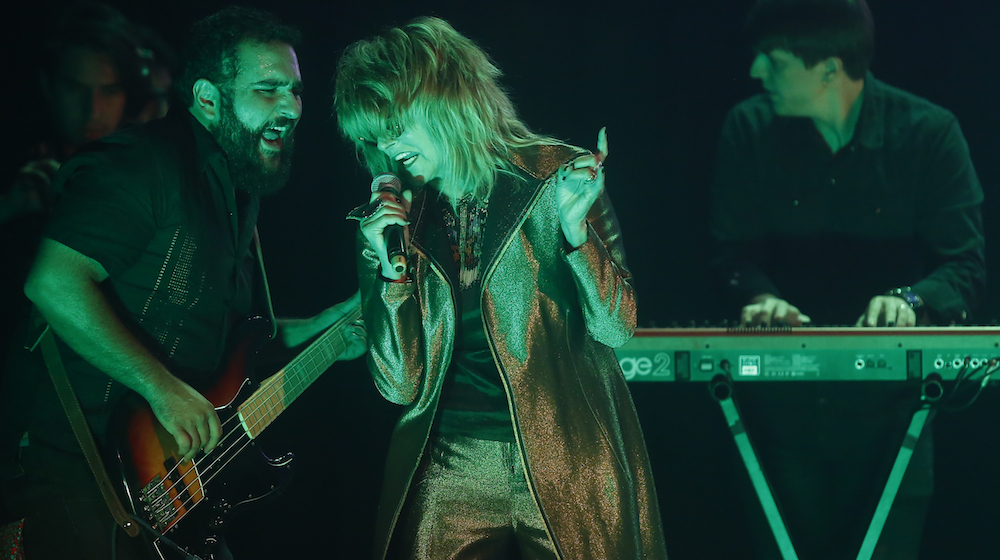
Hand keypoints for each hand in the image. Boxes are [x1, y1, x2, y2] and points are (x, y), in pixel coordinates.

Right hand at [144, 376, 221, 462]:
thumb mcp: (198, 400)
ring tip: (186, 456)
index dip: (213, 443)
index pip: (217, 431)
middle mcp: (202, 416)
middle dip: (199, 449)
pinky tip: (181, 451)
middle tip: (193, 453)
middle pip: (205, 440)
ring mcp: (190, 421)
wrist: (162, 386)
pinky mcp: (177, 426)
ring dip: (191, 453)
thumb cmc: (177, 391)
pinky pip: (185, 444)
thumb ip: (202, 414)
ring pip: (195, 444)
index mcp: (209, 409)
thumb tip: (201, 430)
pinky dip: (184, 450)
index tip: (208, 449)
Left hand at [322, 291, 366, 360]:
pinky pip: (364, 348)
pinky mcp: (353, 351)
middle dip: (364, 323)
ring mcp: (356, 341)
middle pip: (372, 327)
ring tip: (348, 329)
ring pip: (370, 337)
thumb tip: (363, 287)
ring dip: (361, 331)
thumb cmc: (325, 320)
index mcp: (356, 320)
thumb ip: (355, 300)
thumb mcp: (341, 308)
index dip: (371, 315)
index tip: (366, 312)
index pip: (371, 317)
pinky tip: (351, 337)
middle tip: (353, 321)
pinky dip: (361, 341)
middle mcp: (358, 330)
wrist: (313, 334)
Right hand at [358, 188, 412, 278]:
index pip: (377, 195)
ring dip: (399, 213)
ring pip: (385, 209)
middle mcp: (365, 218)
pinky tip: (403, 223)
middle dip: (398, 206)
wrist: (395, 258)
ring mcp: (366, 224)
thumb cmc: (397, 241)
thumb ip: (403, 206)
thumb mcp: (401, 219)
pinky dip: (397, 218)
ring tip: (405, 220)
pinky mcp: (370, 229)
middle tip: (406, 215)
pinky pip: (386, 218)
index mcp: (370, 214)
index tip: (402, 205)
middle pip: (383, 201)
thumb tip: (407, 191)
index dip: (391, 196)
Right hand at [557, 127, 607, 247]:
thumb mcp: (594, 194)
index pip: (600, 154)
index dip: (602, 142)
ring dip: (580, 173)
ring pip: (576, 163)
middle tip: (591, 176)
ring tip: (582, 183)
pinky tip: (567, 179)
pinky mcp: (562, 177)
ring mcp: (573, 173)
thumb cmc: (583, 206)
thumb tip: (601, 167)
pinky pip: (566, 169)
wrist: (570, 216)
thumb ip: (599, 181)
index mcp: (595, 173)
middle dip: (589, 162)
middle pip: (588, 157)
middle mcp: (584, 170)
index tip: (603, 130)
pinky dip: (570, 174)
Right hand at [741, 295, 811, 326]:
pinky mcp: (749, 309)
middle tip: (765, 328)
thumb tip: (806, 320)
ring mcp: (759, 306)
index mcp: (783, 305)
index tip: (778, 320)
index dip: (780, 313)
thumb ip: (798, 319)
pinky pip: (746, 312)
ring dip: (754, 320)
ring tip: (754, 331)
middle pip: (767, 308)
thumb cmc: (786, 315)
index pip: (782, 306)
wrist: (772, 306)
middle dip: (765, 318)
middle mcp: (770, 304)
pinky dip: (745, 320)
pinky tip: (745, 329)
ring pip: (755, 310)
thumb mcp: (793, 316)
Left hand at [856, 296, 916, 326]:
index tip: (870, 325)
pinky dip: (909, 324)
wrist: (892, 307)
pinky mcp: (910, 312)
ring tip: (897, 331)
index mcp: (876, 302)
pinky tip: (906, 331)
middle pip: (889, 308)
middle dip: (888, 318)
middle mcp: (889, 302)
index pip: (873, 307)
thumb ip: (861, 324)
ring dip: (900, 322)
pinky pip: (911, 317)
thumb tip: (854, 332)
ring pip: (902, 311)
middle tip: (887, 328)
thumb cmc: (876, 315)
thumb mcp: (867, 317)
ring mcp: (901, 305)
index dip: (872, 316)